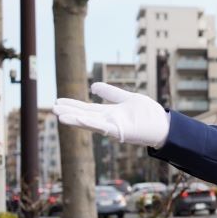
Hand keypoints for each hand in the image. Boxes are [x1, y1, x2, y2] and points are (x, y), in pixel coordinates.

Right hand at [53, 82, 170, 147]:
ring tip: (59, 116)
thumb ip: (111, 93)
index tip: (58, 101)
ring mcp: (114, 127)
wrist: (164, 124)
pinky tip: (79, 120)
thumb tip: (93, 86)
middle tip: (52, 108)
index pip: (87, 108)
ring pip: (91, 123)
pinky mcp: (121, 132)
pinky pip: (103, 128)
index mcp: (110, 113)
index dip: (73, 105)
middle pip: (85, 115)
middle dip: (70, 112)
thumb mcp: (127, 98)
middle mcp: (109, 121)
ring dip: (75, 119)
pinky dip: (91, 124)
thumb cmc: (147, 113)